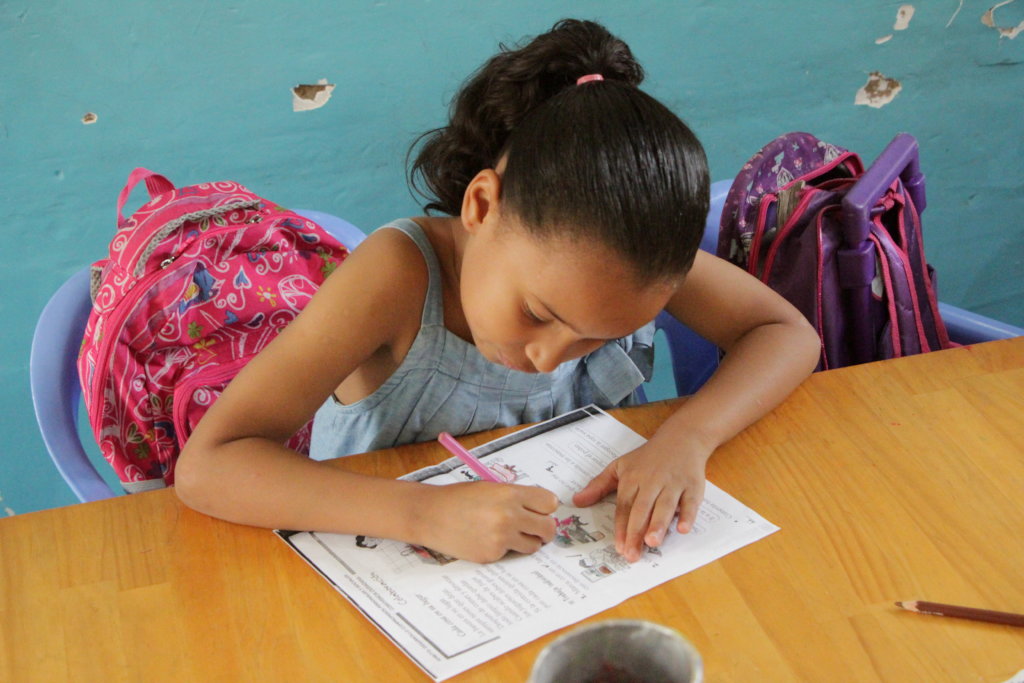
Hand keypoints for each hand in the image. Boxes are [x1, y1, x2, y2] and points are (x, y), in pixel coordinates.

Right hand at [415, 482, 557, 562]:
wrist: (430, 515)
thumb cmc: (458, 499)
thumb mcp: (490, 488)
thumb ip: (515, 497)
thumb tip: (540, 509)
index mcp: (510, 494)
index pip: (549, 503)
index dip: (546, 508)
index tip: (540, 511)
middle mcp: (509, 515)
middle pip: (548, 528)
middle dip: (544, 529)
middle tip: (535, 529)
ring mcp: (501, 538)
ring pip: (533, 546)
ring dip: (526, 542)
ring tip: (508, 534)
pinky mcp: (492, 555)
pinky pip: (510, 554)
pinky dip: (503, 549)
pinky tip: (485, 540)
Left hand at [572, 433, 710, 562]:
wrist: (681, 438)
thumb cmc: (648, 458)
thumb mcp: (620, 467)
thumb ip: (599, 485)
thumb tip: (577, 501)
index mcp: (632, 479)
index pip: (624, 506)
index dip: (621, 527)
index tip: (618, 547)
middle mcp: (652, 482)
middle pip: (642, 509)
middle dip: (636, 531)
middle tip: (632, 555)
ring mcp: (673, 484)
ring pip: (665, 506)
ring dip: (659, 524)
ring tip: (653, 543)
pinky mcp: (692, 486)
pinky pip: (691, 502)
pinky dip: (688, 515)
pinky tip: (683, 529)